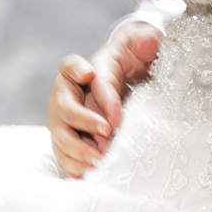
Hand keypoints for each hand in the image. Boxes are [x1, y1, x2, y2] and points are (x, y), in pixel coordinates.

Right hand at [46, 22, 160, 177]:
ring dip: (78, 149)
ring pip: (60, 135)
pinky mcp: (69, 141)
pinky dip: (75, 166)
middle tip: (107, 131)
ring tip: (100, 159)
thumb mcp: (140, 46)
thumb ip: (146, 40)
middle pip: (63, 107)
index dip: (81, 74)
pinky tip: (92, 173)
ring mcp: (65, 120)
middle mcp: (67, 94)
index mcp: (85, 69)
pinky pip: (64, 156)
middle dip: (84, 120)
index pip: (73, 68)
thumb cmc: (133, 64)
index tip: (93, 80)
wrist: (129, 83)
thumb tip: (150, 39)